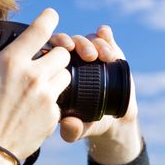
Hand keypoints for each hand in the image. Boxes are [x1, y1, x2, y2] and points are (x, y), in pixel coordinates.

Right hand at [0, 8, 70, 159]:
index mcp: (10, 61)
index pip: (40, 29)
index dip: (49, 19)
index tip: (51, 16)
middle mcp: (33, 75)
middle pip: (62, 53)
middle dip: (54, 55)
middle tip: (43, 63)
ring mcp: (46, 96)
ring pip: (66, 75)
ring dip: (56, 77)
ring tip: (40, 86)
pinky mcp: (53, 115)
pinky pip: (60, 101)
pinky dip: (51, 102)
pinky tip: (35, 109)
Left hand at [49, 25, 138, 145]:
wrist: (114, 118)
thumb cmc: (89, 123)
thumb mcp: (80, 128)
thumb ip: (73, 130)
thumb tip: (68, 125)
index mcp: (55, 74)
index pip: (50, 53)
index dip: (56, 47)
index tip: (67, 51)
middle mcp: (71, 60)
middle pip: (68, 41)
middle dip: (78, 44)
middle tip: (89, 56)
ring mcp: (89, 54)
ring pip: (86, 39)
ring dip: (94, 42)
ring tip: (105, 56)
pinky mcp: (108, 50)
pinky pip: (103, 37)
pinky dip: (104, 35)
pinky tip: (106, 36)